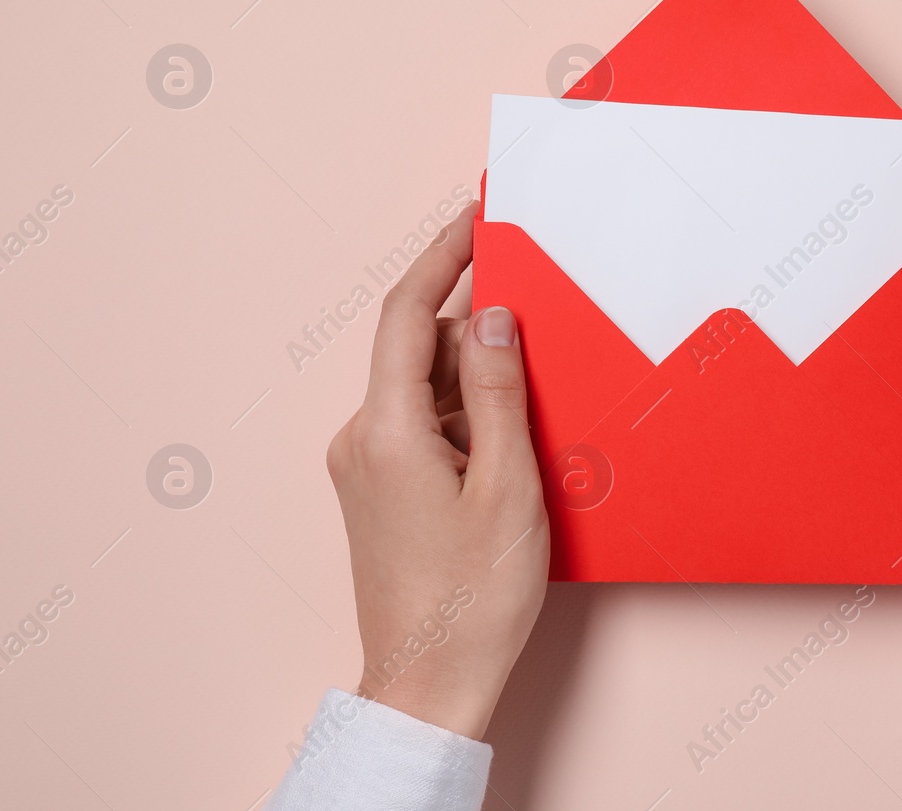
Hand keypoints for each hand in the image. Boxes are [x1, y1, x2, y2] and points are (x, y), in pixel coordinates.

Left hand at [325, 204, 549, 739]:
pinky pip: (423, 425)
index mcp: (386, 431)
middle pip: (417, 349)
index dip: (442, 256)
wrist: (431, 683)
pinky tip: (511, 444)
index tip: (475, 217)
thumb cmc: (473, 599)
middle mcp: (362, 440)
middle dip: (475, 329)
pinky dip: (466, 417)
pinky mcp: (380, 490)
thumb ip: (497, 392)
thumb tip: (489, 316)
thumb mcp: (507, 485)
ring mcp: (366, 467)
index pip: (405, 312)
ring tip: (535, 415)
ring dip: (476, 382)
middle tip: (538, 321)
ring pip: (424, 390)